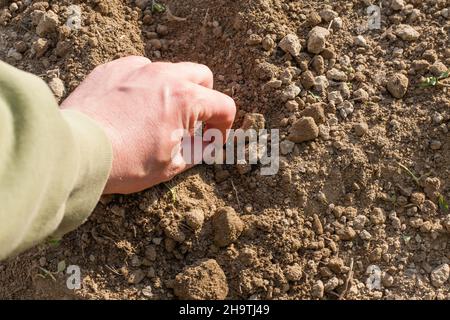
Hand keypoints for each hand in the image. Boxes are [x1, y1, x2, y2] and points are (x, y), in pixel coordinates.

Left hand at [61, 56, 235, 193]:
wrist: (77, 151)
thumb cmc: (125, 161)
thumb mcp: (171, 165)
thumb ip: (197, 150)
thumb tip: (206, 145)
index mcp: (186, 99)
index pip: (224, 106)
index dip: (224, 127)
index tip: (212, 141)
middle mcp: (165, 76)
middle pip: (202, 77)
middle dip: (205, 99)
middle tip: (192, 123)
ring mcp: (138, 68)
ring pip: (171, 69)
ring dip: (175, 90)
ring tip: (160, 115)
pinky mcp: (113, 68)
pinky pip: (140, 69)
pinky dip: (145, 85)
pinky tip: (133, 107)